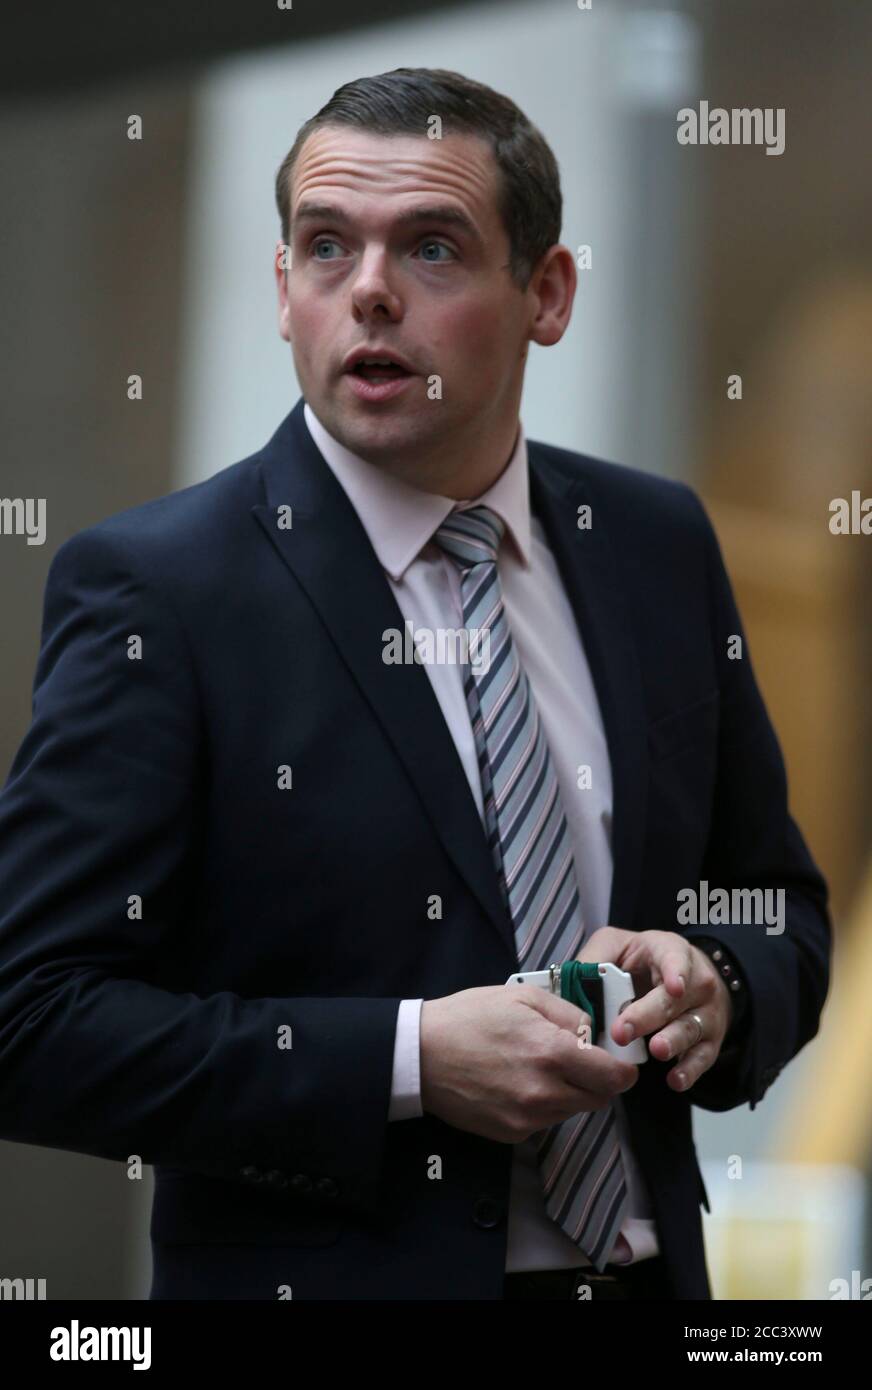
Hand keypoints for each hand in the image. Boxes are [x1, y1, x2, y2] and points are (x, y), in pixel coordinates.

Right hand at [419, 984, 638, 1143]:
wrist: (421, 1054)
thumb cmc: (470, 1017)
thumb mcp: (523, 996)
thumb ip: (569, 1013)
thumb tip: (595, 1033)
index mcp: (552, 1054)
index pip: (614, 1077)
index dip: (623, 1069)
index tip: (619, 1061)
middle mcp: (545, 1094)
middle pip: (599, 1099)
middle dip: (597, 1080)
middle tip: (577, 1059)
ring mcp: (528, 1119)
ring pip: (573, 1110)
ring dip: (570, 1092)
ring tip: (539, 1066)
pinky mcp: (512, 1134)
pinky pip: (545, 1121)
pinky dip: (543, 1104)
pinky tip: (518, 1082)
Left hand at [576, 927, 733, 1093]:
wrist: (687, 978)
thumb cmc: (644, 962)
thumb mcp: (616, 946)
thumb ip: (595, 959)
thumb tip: (571, 985)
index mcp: (670, 952)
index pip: (675, 957)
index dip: (675, 971)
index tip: (673, 987)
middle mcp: (695, 982)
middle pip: (673, 1000)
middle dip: (648, 1016)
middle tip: (622, 1031)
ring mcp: (704, 1013)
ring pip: (689, 1028)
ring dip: (672, 1041)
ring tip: (656, 1050)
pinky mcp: (709, 1041)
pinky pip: (702, 1058)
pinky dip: (689, 1070)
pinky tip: (675, 1079)